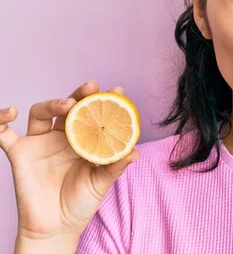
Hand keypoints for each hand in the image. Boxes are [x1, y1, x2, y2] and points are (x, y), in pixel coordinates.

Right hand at [1, 81, 139, 241]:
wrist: (55, 228)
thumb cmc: (80, 203)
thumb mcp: (101, 183)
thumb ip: (115, 167)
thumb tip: (135, 153)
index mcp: (84, 139)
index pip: (93, 113)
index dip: (104, 101)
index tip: (118, 91)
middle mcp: (62, 136)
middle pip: (68, 107)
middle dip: (80, 94)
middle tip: (91, 87)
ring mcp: (40, 143)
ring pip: (41, 112)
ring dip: (52, 103)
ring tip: (67, 104)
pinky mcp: (20, 154)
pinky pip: (4, 134)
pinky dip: (1, 120)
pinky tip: (10, 112)